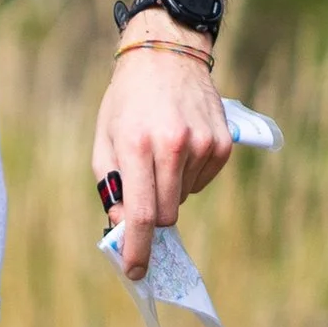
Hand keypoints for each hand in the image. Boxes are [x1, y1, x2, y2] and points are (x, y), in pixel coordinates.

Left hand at [94, 43, 233, 278]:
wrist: (166, 54)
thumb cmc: (127, 101)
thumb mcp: (105, 138)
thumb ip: (110, 186)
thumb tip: (122, 228)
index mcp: (137, 144)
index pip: (140, 213)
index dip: (137, 248)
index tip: (136, 271)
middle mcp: (173, 145)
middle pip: (165, 213)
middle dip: (150, 215)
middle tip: (141, 192)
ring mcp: (202, 144)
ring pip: (184, 198)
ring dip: (169, 189)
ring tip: (160, 152)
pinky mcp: (222, 144)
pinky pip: (202, 182)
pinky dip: (188, 176)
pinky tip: (180, 147)